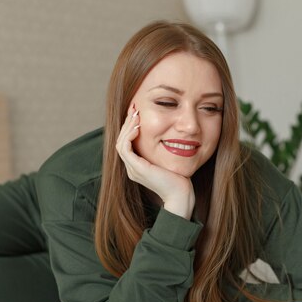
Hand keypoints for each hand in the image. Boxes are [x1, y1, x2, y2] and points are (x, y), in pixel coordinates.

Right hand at [115, 105, 194, 219]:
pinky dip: (129, 136)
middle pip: (121, 141)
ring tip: (136, 115)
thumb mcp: (169, 159)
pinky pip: (125, 148)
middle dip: (127, 123)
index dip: (130, 127)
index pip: (127, 143)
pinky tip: (138, 127)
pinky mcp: (136, 168)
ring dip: (127, 127)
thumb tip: (169, 135)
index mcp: (137, 166)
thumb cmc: (179, 178)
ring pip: (120, 143)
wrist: (181, 193)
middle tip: (134, 108)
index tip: (138, 113)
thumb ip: (163, 149)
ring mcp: (132, 169)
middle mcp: (132, 168)